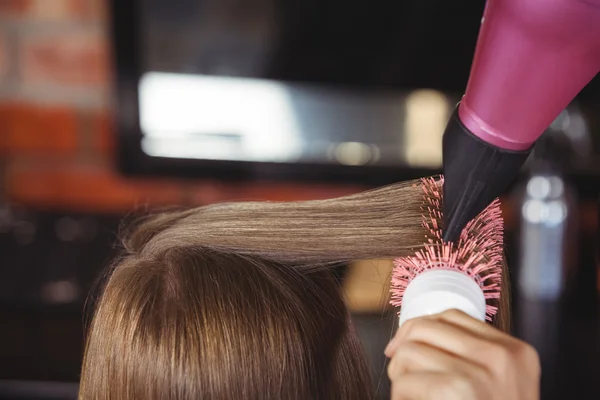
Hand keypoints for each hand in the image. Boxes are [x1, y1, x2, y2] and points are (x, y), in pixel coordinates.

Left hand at [385, 309, 539, 399]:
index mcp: (515, 353)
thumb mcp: (499, 387)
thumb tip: (414, 335)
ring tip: (410, 396)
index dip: (419, 328)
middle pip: (426, 328)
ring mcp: (483, 373)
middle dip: (403, 350)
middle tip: (402, 376)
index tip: (403, 346)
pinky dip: (400, 396)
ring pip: (409, 353)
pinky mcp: (460, 390)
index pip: (452, 316)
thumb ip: (471, 358)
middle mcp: (502, 357)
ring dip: (399, 377)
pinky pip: (406, 381)